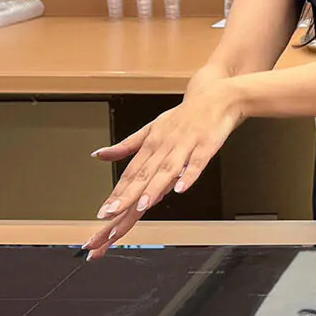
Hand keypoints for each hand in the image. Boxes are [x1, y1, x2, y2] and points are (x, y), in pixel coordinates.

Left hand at [84, 80, 243, 257]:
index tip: (103, 214)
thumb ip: (126, 146)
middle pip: (143, 176)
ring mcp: (184, 146)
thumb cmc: (184, 118)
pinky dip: (189, 175)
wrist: (216, 98)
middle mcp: (163, 147)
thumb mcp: (151, 129)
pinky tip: (181, 189)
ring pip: (166, 170)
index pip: (129, 175)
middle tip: (110, 217)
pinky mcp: (206, 145)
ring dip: (153, 189)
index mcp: (150, 146)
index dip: (116, 195)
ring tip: (141, 206)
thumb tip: (99, 154)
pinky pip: (197, 162)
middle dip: (126, 197)